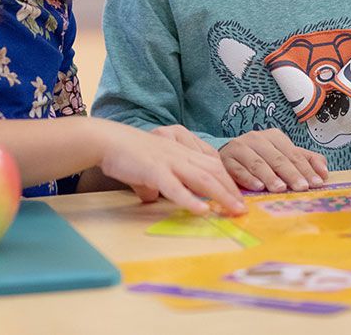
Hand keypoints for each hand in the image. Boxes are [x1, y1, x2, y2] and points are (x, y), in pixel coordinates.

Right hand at [96, 121, 245, 216]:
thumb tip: (150, 197)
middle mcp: (180, 155)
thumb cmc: (125, 153)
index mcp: (180, 152)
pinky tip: (203, 211)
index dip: (227, 180)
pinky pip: (176, 187)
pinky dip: (191, 200)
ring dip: (221, 196)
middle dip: (231, 190)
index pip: (212, 164)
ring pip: (202, 179)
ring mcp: (169, 162)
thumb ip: (152, 183)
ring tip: (234, 211)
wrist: (108, 140)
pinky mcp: (155, 171)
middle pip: (214, 172)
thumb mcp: (146, 168)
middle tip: (242, 208)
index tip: (237, 196)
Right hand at [219, 128, 328, 192]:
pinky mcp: (226, 160)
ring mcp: (240, 148)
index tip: (316, 183)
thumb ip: (306, 161)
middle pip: (277, 158)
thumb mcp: (283, 156)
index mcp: (273, 136)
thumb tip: (324, 172)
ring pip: (258, 162)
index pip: (293, 154)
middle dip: (291, 173)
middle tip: (302, 187)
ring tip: (280, 188)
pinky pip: (238, 169)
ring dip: (270, 176)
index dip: (306, 169)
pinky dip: (248, 178)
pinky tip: (258, 187)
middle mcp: (256, 139)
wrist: (228, 155)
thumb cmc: (260, 158)